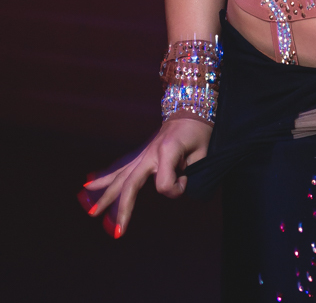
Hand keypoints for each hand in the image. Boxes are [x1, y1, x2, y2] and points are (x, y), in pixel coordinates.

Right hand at [77, 116, 211, 237]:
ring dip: (105, 196)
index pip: (165, 184)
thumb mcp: (202, 151)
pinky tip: (88, 185)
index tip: (186, 179)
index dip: (177, 189)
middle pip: (130, 184)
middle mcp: (150, 154)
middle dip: (123, 208)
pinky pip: (120, 168)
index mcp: (166, 151)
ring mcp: (142, 154)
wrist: (189, 109)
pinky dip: (104, 177)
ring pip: (120, 178)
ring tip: (91, 212)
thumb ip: (191, 172)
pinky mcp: (140, 156)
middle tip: (117, 231)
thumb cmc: (198, 131)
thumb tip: (175, 185)